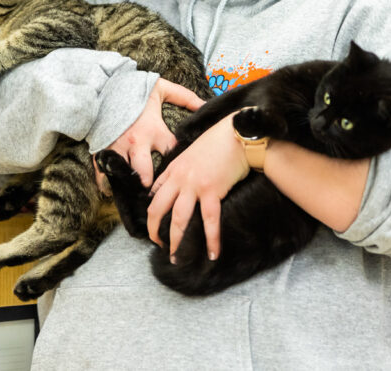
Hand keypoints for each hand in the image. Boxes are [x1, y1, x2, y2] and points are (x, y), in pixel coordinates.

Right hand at [92, 78, 204, 193]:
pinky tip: (113, 190)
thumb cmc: (133, 89)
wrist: (101, 86)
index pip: (171, 151)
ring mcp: (117, 149)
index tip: (184, 168)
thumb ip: (184, 96)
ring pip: (125, 175)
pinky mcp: (102, 150)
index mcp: (153, 130)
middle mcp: (136, 143)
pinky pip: (103, 173)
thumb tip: (206, 104)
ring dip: (130, 185)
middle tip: (155, 192)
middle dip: (151, 182)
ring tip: (136, 195)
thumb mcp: (160, 88)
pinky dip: (108, 183)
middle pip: (146, 171)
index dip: (178, 161)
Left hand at [146, 113, 249, 261]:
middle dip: (155, 231)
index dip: (152, 212)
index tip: (155, 226)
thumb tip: (179, 185)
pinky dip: (211, 240)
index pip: (155, 194)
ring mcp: (194, 185)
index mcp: (174, 169)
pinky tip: (213, 253)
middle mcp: (179, 178)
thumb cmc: (219, 141)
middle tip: (159, 246)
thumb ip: (183, 169)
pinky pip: (209, 221)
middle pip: (158, 209)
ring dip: (177, 241)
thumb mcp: (193, 152)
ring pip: (179, 219)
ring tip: (177, 257)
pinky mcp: (212, 191)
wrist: (237, 134)